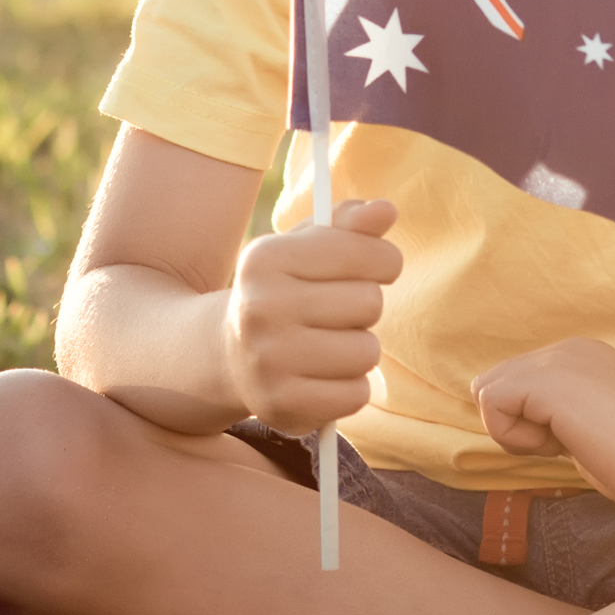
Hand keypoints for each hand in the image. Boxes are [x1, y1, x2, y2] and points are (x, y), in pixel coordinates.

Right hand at [222, 198, 399, 432]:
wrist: (228, 352)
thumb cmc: (282, 289)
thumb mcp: (304, 246)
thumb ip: (347, 224)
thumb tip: (385, 210)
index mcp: (266, 258)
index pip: (364, 253)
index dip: (382, 260)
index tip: (374, 268)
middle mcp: (261, 307)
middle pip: (368, 303)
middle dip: (363, 307)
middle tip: (335, 312)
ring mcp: (268, 360)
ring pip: (367, 352)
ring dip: (359, 349)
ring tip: (329, 344)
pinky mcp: (281, 404)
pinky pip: (356, 394)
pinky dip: (350, 386)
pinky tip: (324, 375)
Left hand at [471, 338, 614, 509]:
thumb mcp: (590, 428)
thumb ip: (557, 419)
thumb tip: (515, 426)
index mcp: (580, 358)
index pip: (514, 384)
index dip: (526, 422)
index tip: (569, 442)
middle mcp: (566, 349)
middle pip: (492, 383)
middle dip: (514, 423)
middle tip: (562, 445)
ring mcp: (558, 359)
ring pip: (486, 390)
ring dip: (514, 430)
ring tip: (562, 444)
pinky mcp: (549, 380)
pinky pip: (492, 403)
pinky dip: (513, 435)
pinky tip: (557, 445)